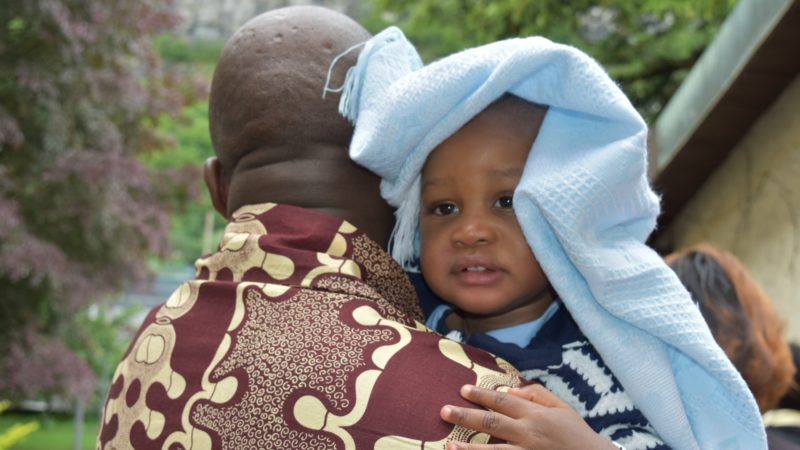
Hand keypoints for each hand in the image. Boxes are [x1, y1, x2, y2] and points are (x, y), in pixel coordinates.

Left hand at [440, 384, 617, 449]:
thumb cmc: (576, 432)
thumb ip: (535, 395)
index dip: (481, 394)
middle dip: (466, 416)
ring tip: (449, 444)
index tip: (462, 389)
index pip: (502, 401)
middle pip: (492, 422)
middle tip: (444, 411)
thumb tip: (507, 390)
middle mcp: (528, 433)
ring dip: (469, 448)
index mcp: (535, 415)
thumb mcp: (561, 407)